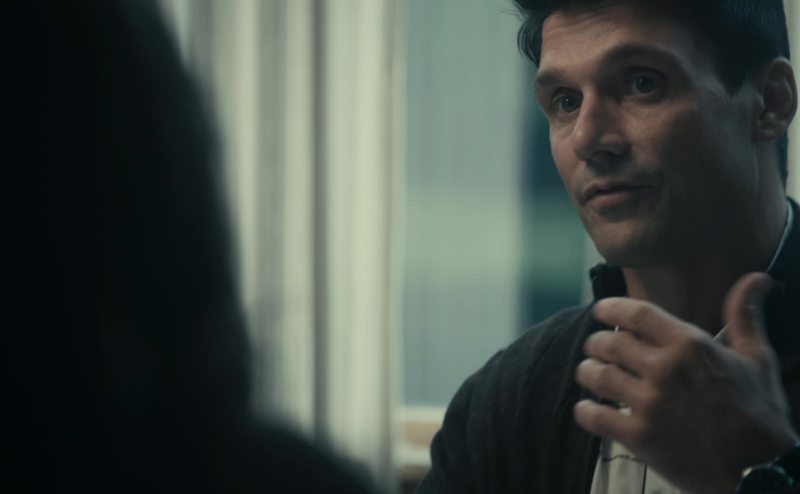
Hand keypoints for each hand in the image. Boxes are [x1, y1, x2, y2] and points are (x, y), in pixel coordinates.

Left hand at [574, 273, 797, 493]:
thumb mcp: (757, 358)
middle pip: (610, 343)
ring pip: (597, 376)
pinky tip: (587, 408)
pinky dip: (585, 411)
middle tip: (595, 347)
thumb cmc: (760, 412)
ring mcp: (649, 403)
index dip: (611, 307)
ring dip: (588, 372)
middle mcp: (665, 369)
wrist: (763, 470)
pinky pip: (595, 416)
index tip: (599, 310)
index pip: (637, 314)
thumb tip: (757, 277)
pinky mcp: (639, 436)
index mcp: (690, 345)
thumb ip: (744, 315)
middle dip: (597, 343)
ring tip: (589, 373)